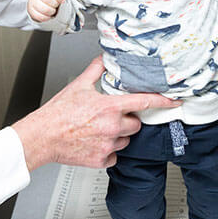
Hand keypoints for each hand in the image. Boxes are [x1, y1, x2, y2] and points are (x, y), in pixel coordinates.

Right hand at [11, 56, 176, 170]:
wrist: (42, 137)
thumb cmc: (57, 114)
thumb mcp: (79, 85)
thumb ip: (95, 70)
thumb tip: (104, 58)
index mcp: (110, 107)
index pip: (144, 101)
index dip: (163, 101)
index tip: (175, 101)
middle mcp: (112, 127)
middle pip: (136, 123)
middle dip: (129, 119)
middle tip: (112, 116)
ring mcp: (108, 145)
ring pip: (127, 140)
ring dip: (119, 135)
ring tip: (100, 129)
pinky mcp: (101, 159)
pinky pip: (115, 155)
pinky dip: (109, 150)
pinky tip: (96, 142)